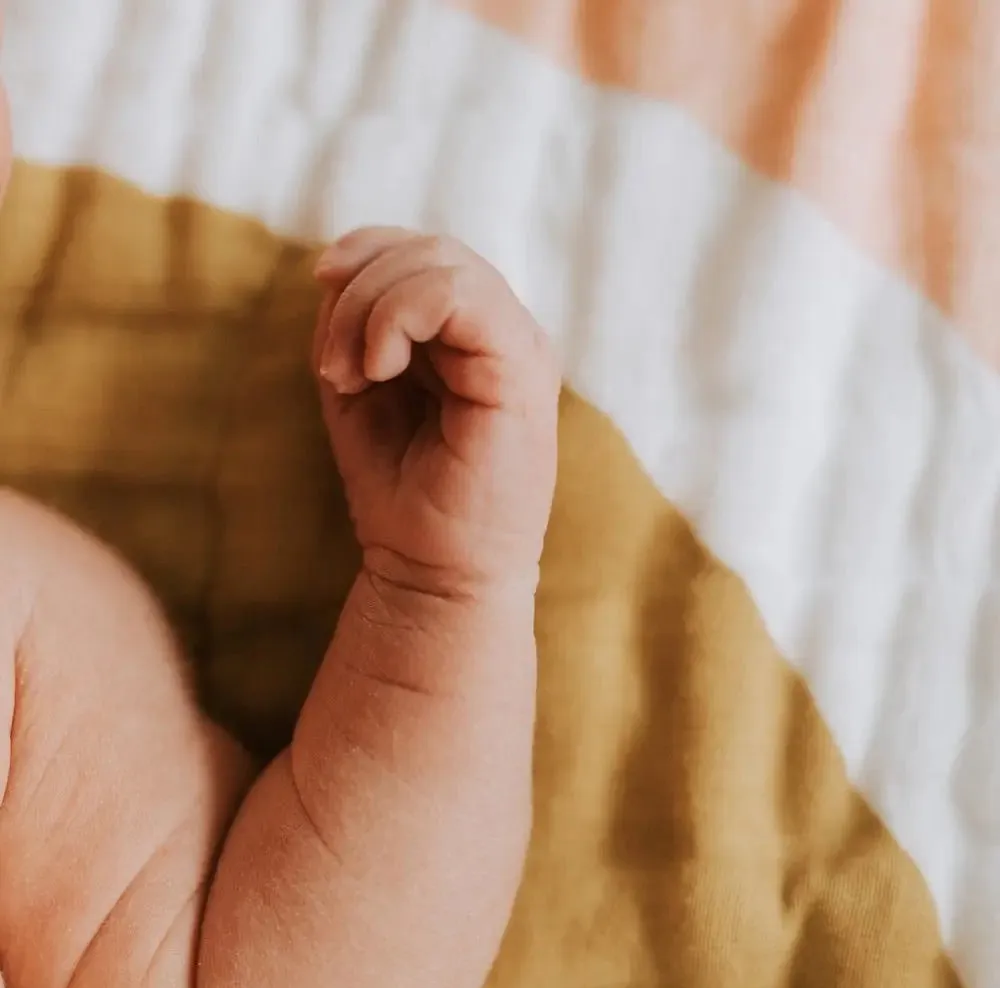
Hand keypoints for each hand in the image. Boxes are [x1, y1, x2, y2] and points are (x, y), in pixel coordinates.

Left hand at [312, 227, 560, 597]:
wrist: (434, 571)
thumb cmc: (400, 488)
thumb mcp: (361, 383)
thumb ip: (356, 319)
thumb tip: (337, 265)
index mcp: (475, 335)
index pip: (425, 251)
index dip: (365, 252)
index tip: (321, 292)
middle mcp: (505, 334)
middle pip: (429, 248)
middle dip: (359, 286)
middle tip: (334, 363)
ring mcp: (521, 348)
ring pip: (443, 263)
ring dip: (371, 307)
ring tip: (355, 374)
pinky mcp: (522, 370)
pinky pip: (460, 296)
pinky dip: (399, 316)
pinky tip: (379, 368)